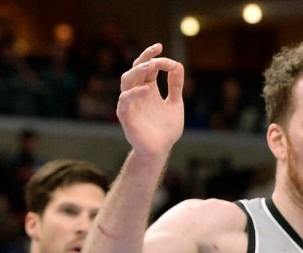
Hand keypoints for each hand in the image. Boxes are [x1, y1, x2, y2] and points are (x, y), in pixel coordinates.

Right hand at [116, 43, 184, 160]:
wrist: (160, 150)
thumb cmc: (166, 129)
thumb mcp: (175, 104)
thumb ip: (175, 86)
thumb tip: (177, 65)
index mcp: (149, 89)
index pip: (148, 67)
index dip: (154, 57)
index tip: (165, 53)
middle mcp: (138, 93)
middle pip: (135, 69)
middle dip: (144, 57)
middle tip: (157, 52)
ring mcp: (131, 103)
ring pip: (126, 80)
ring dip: (138, 71)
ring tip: (152, 66)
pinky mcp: (126, 116)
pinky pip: (124, 100)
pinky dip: (134, 93)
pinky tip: (147, 89)